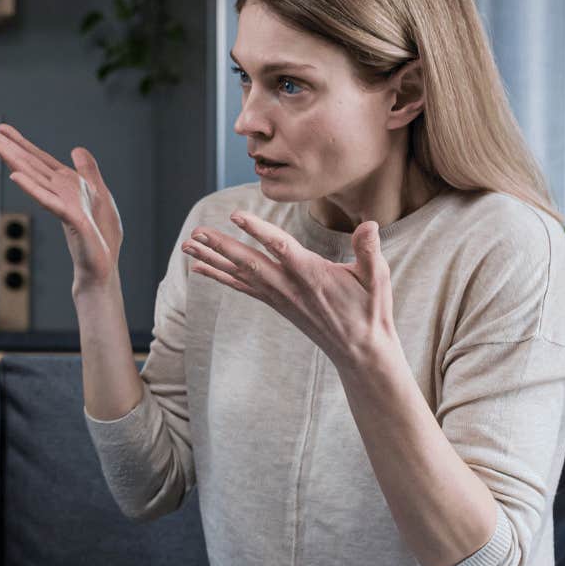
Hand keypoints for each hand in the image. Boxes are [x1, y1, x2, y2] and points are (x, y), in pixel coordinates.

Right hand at [0, 122, 123, 289]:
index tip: (1, 128)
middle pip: (30, 165)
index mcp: (65, 184)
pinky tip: (15, 176)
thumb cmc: (100, 236)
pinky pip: (49, 200)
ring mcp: (62, 205)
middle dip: (9, 148)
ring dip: (15, 162)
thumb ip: (87, 171)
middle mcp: (58, 192)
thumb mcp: (99, 193)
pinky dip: (32, 188)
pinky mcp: (71, 219)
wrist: (102, 267)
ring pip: (34, 178)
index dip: (20, 142)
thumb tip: (76, 149)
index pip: (38, 159)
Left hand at [183, 211, 397, 369]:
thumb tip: (371, 224)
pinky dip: (219, 276)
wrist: (359, 350)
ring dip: (212, 258)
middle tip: (196, 231)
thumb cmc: (370, 310)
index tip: (237, 216)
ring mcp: (279, 296)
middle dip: (221, 245)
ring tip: (187, 245)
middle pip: (249, 262)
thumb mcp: (377, 278)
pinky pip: (242, 287)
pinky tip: (200, 268)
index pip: (280, 247)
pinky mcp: (276, 303)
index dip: (258, 230)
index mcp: (311, 273)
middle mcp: (289, 285)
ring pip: (240, 274)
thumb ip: (369, 250)